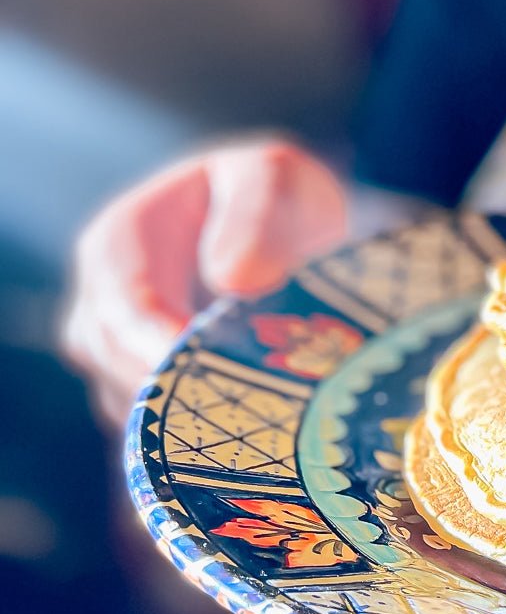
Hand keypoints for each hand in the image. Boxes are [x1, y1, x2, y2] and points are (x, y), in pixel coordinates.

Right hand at [63, 139, 346, 423]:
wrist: (292, 229)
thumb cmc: (278, 197)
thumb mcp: (276, 181)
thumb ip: (256, 219)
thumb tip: (234, 277)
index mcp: (121, 240)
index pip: (123, 305)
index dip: (160, 345)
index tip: (210, 375)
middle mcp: (106, 296)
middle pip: (117, 361)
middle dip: (176, 388)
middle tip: (247, 415)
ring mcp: (121, 346)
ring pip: (132, 401)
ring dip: (188, 416)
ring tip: (258, 423)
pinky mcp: (150, 385)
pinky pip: (158, 425)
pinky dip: (199, 432)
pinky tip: (254, 432)